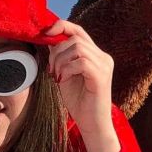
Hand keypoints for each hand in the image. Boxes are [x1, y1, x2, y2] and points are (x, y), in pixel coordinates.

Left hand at [43, 20, 119, 151]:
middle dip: (57, 51)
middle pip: (75, 38)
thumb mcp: (65, 75)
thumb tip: (49, 41)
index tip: (46, 33)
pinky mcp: (101, 77)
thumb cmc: (79, 103)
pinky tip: (63, 80)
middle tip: (51, 69)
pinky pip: (81, 62)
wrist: (92, 125)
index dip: (62, 26)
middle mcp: (103, 57)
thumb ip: (60, 58)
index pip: (78, 31)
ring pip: (78, 48)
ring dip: (61, 61)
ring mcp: (104, 66)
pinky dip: (67, 69)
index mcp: (96, 55)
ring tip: (57, 76)